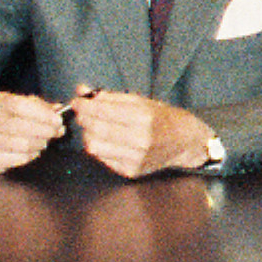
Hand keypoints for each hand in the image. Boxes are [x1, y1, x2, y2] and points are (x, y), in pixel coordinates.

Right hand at [0, 88, 69, 174]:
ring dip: (39, 144)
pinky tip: (32, 151)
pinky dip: (31, 156)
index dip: (42, 114)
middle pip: (22, 127)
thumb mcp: (16, 105)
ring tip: (43, 142)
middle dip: (46, 131)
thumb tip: (58, 109)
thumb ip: (38, 106)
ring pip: (22, 145)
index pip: (20, 106)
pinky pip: (18, 158)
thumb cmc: (2, 119)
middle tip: (56, 132)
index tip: (57, 120)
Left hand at [69, 89, 214, 177]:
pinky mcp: (131, 171)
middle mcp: (140, 141)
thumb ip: (109, 97)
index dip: (85, 106)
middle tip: (81, 112)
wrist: (185, 143)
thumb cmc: (163, 118)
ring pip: (94, 147)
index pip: (104, 112)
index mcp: (144, 119)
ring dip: (89, 134)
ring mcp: (135, 159)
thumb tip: (82, 90)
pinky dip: (99, 147)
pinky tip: (106, 140)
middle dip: (83, 119)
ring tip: (94, 126)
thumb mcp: (141, 101)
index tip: (77, 100)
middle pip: (96, 130)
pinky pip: (102, 158)